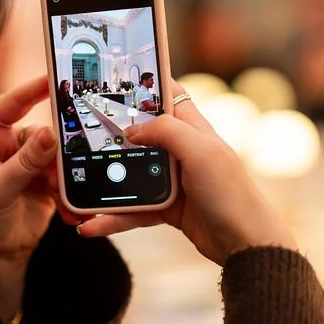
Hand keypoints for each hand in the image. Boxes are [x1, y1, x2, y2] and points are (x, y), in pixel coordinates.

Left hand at [0, 76, 76, 319]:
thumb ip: (23, 163)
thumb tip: (49, 133)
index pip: (9, 105)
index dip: (31, 90)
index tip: (54, 80)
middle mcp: (11, 147)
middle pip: (44, 132)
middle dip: (58, 146)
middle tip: (71, 155)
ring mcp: (32, 166)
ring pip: (60, 157)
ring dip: (66, 175)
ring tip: (62, 195)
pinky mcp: (49, 186)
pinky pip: (68, 181)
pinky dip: (72, 195)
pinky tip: (71, 212)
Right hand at [77, 81, 296, 265]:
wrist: (246, 243)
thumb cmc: (232, 193)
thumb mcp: (201, 151)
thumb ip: (166, 131)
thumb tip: (131, 130)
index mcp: (192, 128)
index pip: (165, 96)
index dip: (143, 86)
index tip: (112, 79)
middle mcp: (181, 150)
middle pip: (138, 137)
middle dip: (110, 137)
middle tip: (78, 136)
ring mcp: (173, 180)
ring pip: (129, 176)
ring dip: (104, 185)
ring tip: (77, 193)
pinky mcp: (167, 208)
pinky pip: (133, 209)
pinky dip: (113, 217)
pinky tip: (92, 225)